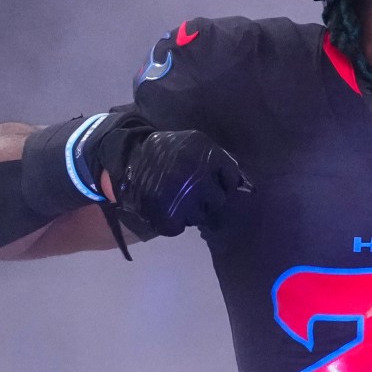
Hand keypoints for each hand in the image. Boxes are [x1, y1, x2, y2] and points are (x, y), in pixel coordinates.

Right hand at [88, 115, 251, 235]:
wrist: (127, 159)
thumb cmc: (165, 153)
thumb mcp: (194, 144)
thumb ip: (217, 160)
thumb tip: (244, 184)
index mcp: (208, 154)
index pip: (231, 177)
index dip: (222, 181)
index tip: (209, 179)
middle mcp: (199, 176)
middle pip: (218, 199)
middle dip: (206, 198)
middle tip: (187, 189)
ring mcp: (185, 198)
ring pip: (202, 216)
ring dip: (190, 211)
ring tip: (173, 196)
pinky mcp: (169, 216)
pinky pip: (181, 227)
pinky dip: (173, 222)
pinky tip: (163, 207)